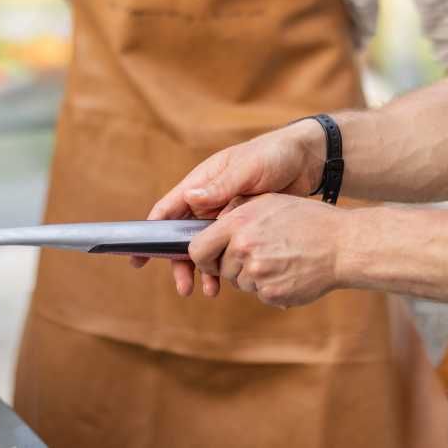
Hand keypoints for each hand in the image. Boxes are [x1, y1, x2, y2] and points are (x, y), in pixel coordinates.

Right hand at [135, 119, 326, 288]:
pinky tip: (229, 284)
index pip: (168, 209)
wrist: (309, 161)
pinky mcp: (244, 226)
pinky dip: (224, 266)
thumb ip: (222, 186)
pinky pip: (227, 250)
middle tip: (183, 287)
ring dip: (203, 269)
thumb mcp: (248, 169)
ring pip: (205, 247)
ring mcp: (226, 214)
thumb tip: (190, 200)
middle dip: (180, 262)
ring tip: (209, 291)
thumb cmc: (275, 156)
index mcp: (202, 182)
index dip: (150, 232)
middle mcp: (209, 200)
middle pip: (183, 236)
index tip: (138, 256)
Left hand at [183, 193, 344, 306]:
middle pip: (220, 269)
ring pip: (240, 283)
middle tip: (259, 254)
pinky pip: (260, 294)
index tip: (211, 257)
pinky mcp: (272, 293)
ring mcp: (259, 273)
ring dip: (253, 276)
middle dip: (232, 265)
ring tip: (280, 258)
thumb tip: (209, 226)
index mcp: (239, 223)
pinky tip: (289, 271)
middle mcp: (245, 248)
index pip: (197, 249)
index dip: (202, 256)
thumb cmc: (307, 220)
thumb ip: (236, 214)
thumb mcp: (269, 203)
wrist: (343, 246)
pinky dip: (270, 287)